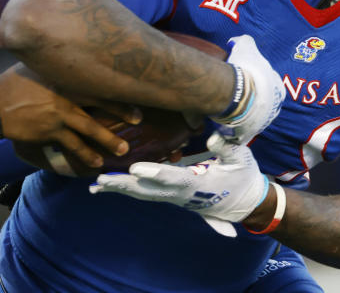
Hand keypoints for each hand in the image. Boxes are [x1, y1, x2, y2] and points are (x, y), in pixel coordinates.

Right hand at [0, 63, 133, 168]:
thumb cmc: (12, 82)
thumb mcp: (34, 67)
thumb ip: (52, 66)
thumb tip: (64, 62)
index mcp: (63, 77)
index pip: (95, 82)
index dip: (115, 89)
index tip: (132, 93)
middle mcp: (65, 95)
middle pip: (99, 103)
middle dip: (120, 113)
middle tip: (138, 120)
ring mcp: (58, 114)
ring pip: (90, 129)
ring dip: (108, 140)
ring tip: (122, 150)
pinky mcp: (50, 131)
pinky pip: (71, 146)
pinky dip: (85, 155)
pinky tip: (95, 163)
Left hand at [90, 135, 267, 236]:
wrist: (244, 201)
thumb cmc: (242, 176)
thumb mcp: (241, 159)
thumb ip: (227, 149)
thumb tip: (213, 139)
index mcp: (197, 185)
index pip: (172, 178)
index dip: (154, 172)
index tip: (136, 168)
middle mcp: (180, 194)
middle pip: (148, 191)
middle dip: (124, 185)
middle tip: (101, 180)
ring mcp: (173, 197)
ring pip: (142, 193)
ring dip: (119, 188)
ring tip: (95, 186)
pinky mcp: (169, 195)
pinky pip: (143, 193)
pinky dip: (124, 189)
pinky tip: (105, 187)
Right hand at [210, 35, 284, 145]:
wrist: (238, 94)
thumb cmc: (246, 70)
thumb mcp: (247, 48)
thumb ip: (245, 41)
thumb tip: (236, 40)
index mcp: (278, 90)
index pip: (268, 86)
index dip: (256, 81)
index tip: (244, 79)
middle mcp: (273, 109)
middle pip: (260, 104)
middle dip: (249, 100)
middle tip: (234, 94)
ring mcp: (261, 123)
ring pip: (250, 119)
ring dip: (240, 114)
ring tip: (226, 108)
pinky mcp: (248, 134)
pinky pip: (238, 132)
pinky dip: (231, 129)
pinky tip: (222, 124)